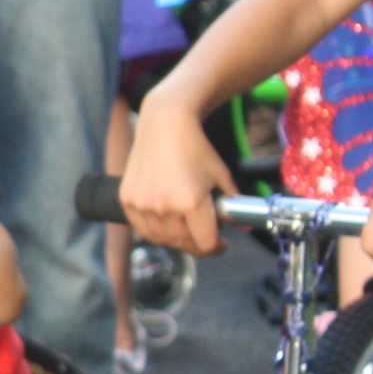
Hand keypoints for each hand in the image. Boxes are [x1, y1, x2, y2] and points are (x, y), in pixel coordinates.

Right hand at [116, 96, 235, 254]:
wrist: (164, 125)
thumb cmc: (196, 149)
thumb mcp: (221, 176)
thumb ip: (233, 204)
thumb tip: (244, 226)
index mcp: (191, 202)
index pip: (205, 243)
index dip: (217, 247)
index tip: (222, 244)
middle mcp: (165, 207)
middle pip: (184, 244)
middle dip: (199, 243)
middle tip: (205, 237)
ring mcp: (143, 205)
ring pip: (163, 239)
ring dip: (177, 240)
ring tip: (186, 231)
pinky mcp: (128, 200)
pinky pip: (143, 229)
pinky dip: (156, 232)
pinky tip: (166, 226)